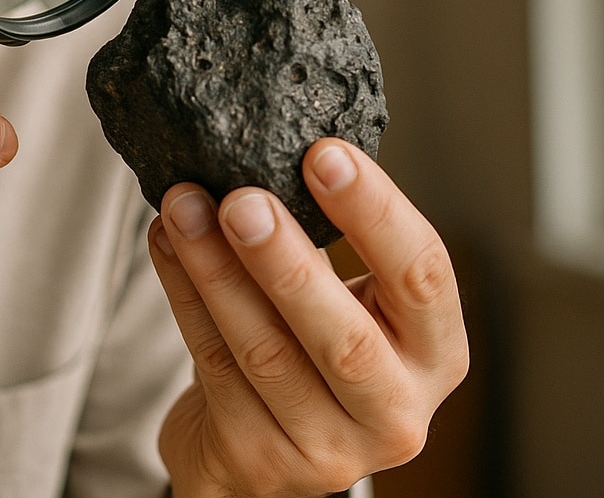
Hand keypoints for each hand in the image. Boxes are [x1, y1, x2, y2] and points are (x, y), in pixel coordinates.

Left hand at [149, 139, 467, 497]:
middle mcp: (397, 412)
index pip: (423, 278)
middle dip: (285, 261)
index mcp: (435, 353)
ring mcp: (330, 449)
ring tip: (182, 206)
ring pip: (266, 353)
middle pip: (345, 339)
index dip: (375, 213)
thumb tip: (266, 144)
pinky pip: (214, 365)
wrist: (257, 448)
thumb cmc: (310, 351)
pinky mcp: (261, 460)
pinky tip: (168, 244)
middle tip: (241, 199)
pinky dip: (186, 296)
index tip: (323, 154)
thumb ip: (328, 240)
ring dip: (215, 270)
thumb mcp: (347, 301)